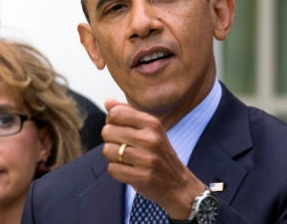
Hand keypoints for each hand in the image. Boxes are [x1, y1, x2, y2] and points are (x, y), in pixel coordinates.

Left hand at [101, 98, 205, 219]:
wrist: (178, 185)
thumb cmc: (160, 154)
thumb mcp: (150, 129)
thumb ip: (128, 113)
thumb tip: (107, 101)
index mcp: (152, 123)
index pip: (115, 113)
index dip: (111, 122)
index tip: (120, 130)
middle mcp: (150, 139)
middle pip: (107, 131)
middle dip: (110, 141)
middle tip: (124, 147)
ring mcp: (147, 159)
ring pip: (107, 150)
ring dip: (113, 157)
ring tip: (127, 159)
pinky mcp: (142, 177)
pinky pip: (112, 169)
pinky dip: (116, 171)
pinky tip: (129, 170)